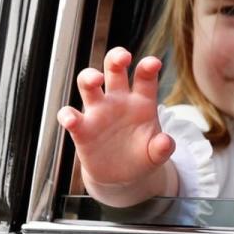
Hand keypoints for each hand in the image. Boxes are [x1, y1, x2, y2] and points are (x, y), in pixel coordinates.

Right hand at [57, 47, 174, 191]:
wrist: (122, 176)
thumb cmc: (142, 156)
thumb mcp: (157, 154)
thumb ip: (162, 148)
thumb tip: (166, 141)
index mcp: (141, 101)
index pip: (144, 78)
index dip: (148, 67)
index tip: (153, 63)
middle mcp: (118, 100)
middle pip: (114, 69)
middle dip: (116, 58)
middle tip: (123, 57)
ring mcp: (98, 112)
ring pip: (88, 84)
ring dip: (89, 77)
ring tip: (96, 79)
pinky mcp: (82, 129)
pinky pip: (70, 116)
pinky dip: (68, 115)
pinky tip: (72, 119)